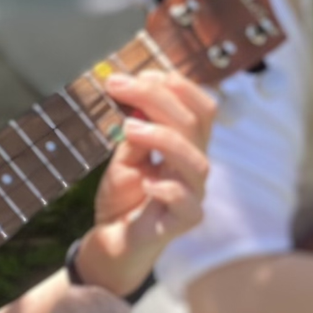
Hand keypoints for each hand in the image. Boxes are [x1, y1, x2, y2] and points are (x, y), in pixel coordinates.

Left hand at [74, 71, 215, 296]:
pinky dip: (166, 187)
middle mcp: (195, 165)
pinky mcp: (185, 221)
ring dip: (162, 137)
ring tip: (129, 128)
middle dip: (155, 97)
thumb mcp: (125, 155)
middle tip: (117, 85)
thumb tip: (132, 93)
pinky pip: (187, 202)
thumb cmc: (125, 196)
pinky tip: (145, 180)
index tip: (139, 73)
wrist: (112, 239)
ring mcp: (194, 194)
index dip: (176, 85)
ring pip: (196, 160)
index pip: (199, 107)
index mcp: (187, 144)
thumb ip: (135, 130)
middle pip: (194, 122)